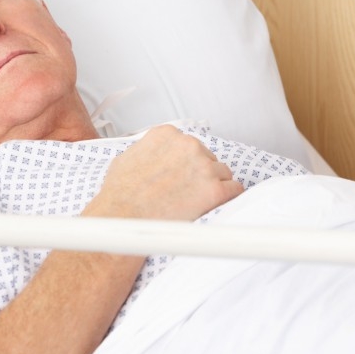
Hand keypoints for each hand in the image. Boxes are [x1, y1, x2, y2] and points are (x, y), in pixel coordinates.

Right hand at [84, 125, 243, 220]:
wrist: (122, 219)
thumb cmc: (119, 194)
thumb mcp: (126, 157)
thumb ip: (147, 149)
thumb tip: (152, 154)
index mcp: (167, 134)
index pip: (191, 144)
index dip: (188, 163)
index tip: (183, 175)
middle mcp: (189, 145)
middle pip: (208, 157)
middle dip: (200, 174)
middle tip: (187, 192)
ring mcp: (203, 167)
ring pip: (223, 172)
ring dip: (214, 185)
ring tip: (196, 200)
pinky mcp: (214, 189)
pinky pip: (235, 189)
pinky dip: (229, 197)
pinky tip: (218, 204)